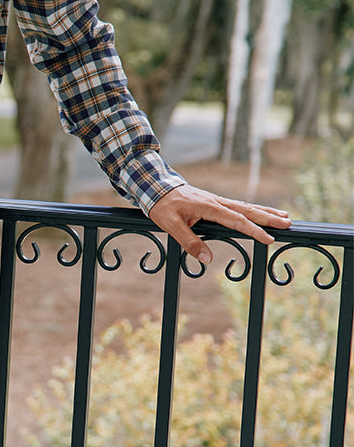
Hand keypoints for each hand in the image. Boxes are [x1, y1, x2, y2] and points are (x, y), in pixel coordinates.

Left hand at [148, 184, 291, 266]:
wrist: (156, 187)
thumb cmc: (162, 206)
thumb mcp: (171, 226)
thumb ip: (189, 242)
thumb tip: (207, 259)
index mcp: (209, 207)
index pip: (236, 220)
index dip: (253, 230)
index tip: (268, 238)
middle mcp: (217, 202)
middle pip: (247, 210)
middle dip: (268, 217)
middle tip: (288, 223)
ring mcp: (217, 200)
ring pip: (246, 206)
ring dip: (265, 211)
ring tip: (284, 216)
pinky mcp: (215, 201)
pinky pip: (238, 206)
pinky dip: (253, 209)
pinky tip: (261, 213)